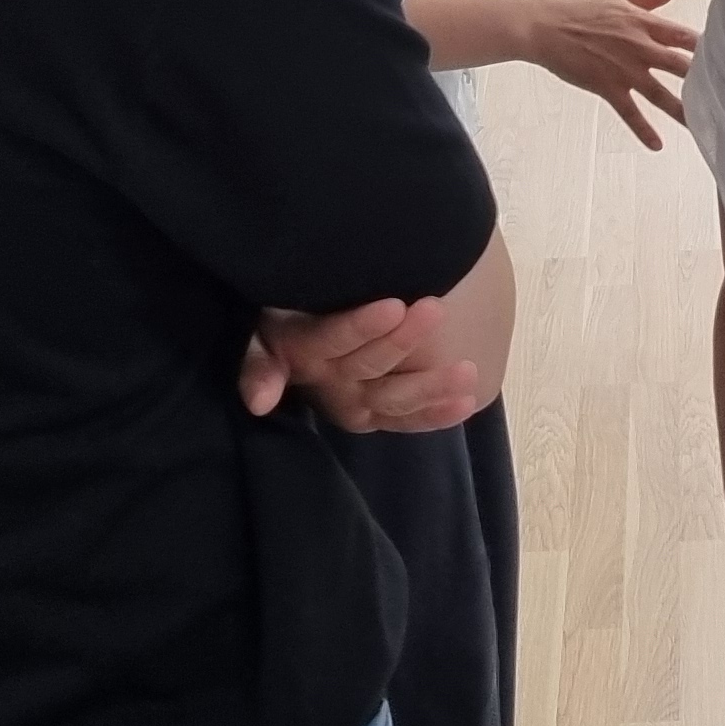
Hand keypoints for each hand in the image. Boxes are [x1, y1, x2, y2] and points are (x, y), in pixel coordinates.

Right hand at [241, 298, 483, 432]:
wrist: (285, 345)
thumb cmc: (280, 318)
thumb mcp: (259, 331)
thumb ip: (258, 362)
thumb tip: (259, 402)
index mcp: (301, 354)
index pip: (332, 340)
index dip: (361, 327)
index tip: (395, 305)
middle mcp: (330, 385)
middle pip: (368, 366)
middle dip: (403, 341)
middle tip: (435, 309)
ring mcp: (354, 404)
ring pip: (393, 399)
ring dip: (430, 387)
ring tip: (467, 371)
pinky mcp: (373, 416)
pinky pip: (405, 419)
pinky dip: (436, 414)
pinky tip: (466, 403)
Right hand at [523, 0, 697, 149]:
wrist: (546, 26)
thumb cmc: (581, 9)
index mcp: (645, 23)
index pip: (685, 36)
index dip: (709, 46)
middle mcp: (640, 47)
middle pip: (681, 66)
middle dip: (706, 80)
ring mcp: (625, 70)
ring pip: (661, 94)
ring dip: (683, 110)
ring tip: (704, 127)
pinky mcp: (607, 87)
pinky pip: (630, 112)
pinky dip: (643, 130)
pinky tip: (657, 144)